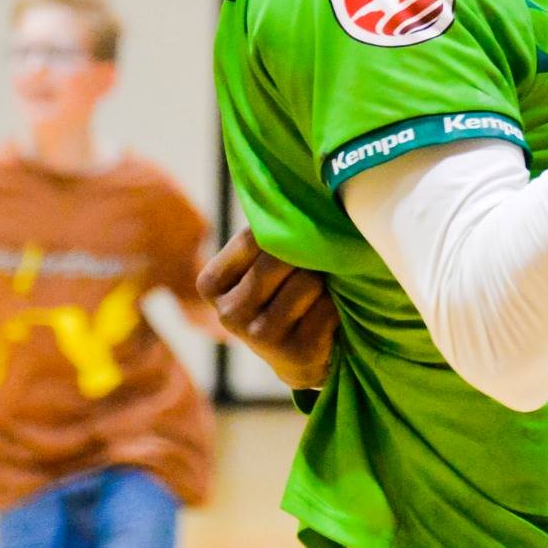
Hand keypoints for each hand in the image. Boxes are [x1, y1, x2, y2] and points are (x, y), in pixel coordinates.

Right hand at [196, 227, 336, 387]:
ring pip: (308, 282)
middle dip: (305, 256)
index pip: (254, 236)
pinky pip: (327, 307)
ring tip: (318, 292)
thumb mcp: (258, 265)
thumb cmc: (280, 293)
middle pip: (280, 259)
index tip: (294, 239)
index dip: (284, 233)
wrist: (299, 356)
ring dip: (323, 281)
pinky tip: (327, 315)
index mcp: (211, 285)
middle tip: (313, 265)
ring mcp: (259, 337)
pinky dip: (336, 305)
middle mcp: (228, 313)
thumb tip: (289, 190)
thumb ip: (263, 235)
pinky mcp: (295, 353)